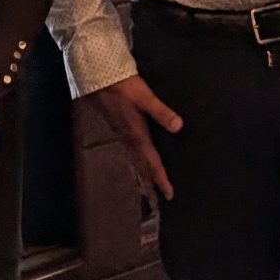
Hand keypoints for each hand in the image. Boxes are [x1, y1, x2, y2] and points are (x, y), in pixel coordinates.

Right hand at [90, 75, 182, 206]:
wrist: (100, 78)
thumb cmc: (124, 86)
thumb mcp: (145, 97)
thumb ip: (161, 112)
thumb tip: (179, 127)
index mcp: (136, 134)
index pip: (151, 161)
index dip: (160, 177)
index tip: (169, 194)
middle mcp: (128, 138)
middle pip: (141, 166)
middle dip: (150, 183)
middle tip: (158, 201)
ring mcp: (122, 134)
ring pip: (134, 160)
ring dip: (142, 175)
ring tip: (149, 189)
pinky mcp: (118, 128)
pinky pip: (129, 152)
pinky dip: (135, 162)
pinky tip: (137, 162)